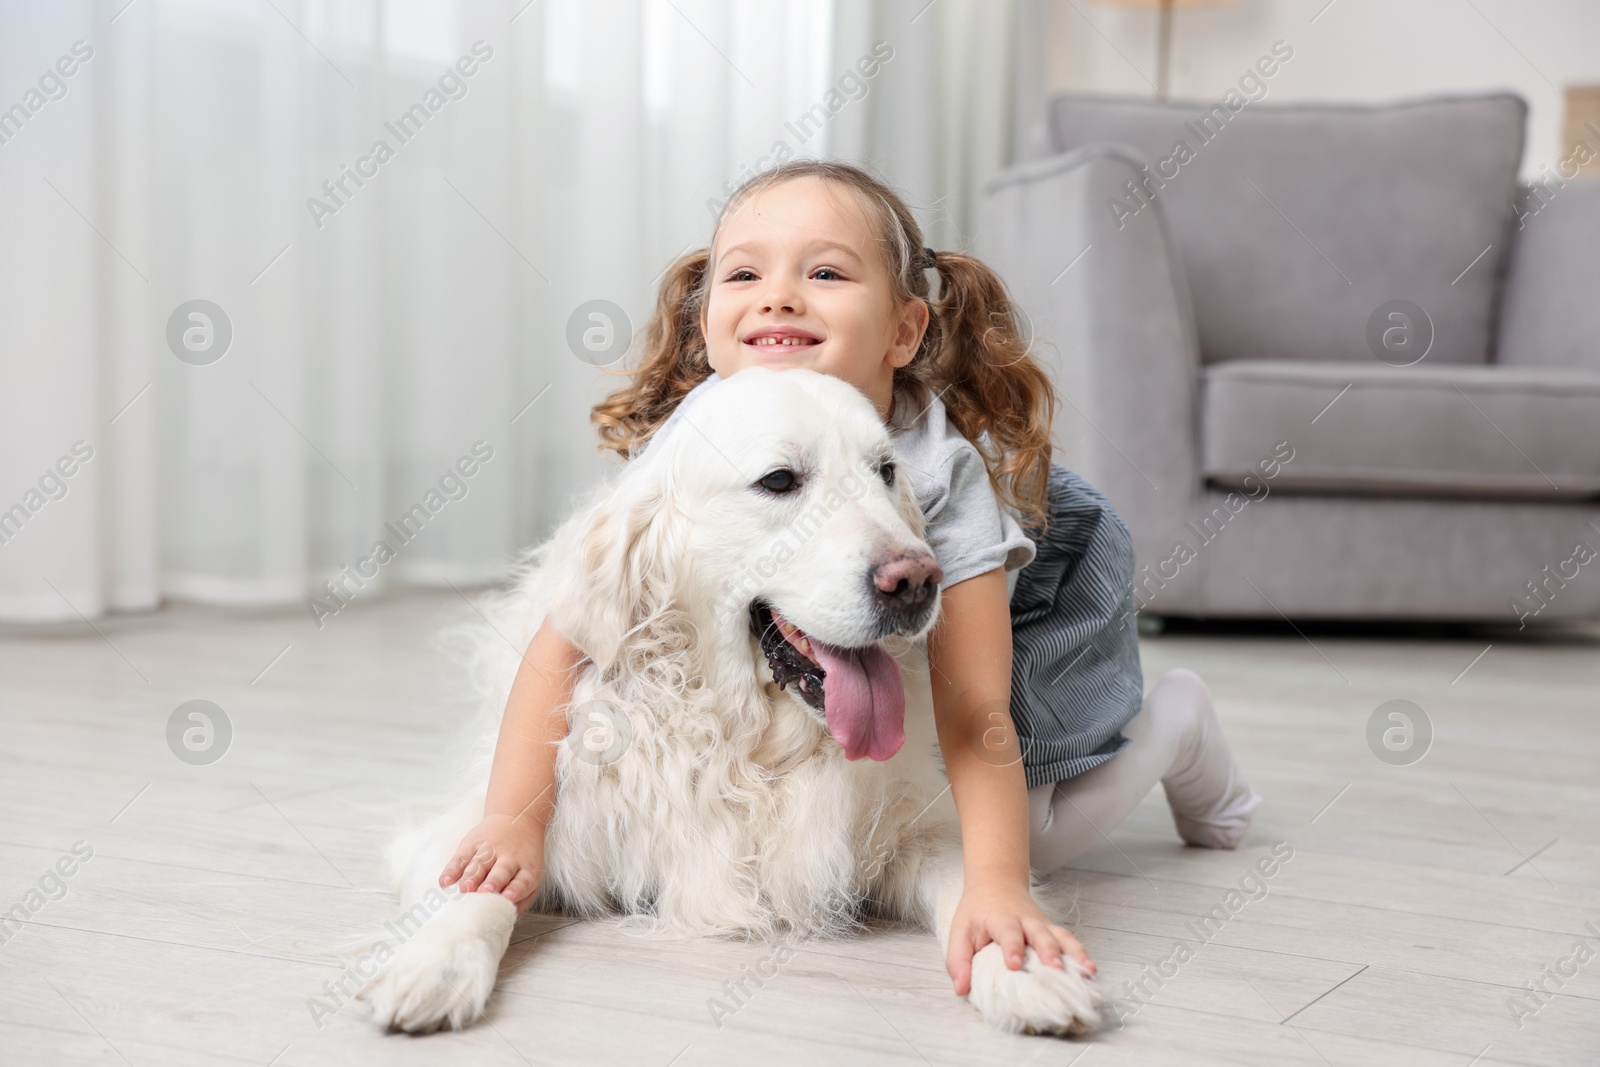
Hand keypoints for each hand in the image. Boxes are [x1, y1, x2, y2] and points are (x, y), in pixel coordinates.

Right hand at [439, 813, 544, 910]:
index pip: (522, 881)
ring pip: (479, 865)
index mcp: (526, 869)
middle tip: (485, 892)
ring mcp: (490, 850)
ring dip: (471, 877)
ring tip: (465, 888)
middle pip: (500, 873)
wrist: (518, 818)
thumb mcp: (531, 874)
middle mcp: (509, 859)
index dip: (516, 889)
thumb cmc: (523, 858)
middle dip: (492, 883)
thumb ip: (522, 898)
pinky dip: (452, 870)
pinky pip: (461, 858)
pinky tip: (445, 881)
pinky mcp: (473, 844)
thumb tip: (506, 921)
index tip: (508, 898)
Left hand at [945, 877, 1096, 995]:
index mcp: (1001, 919)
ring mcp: (1042, 925)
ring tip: (1086, 971)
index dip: (1011, 947)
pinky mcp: (1052, 930)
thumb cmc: (977, 912)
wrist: (997, 883)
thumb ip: (958, 961)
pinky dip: (1081, 954)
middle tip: (1055, 969)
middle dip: (1048, 952)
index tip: (1014, 964)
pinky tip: (1090, 969)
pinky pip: (1069, 940)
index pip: (1008, 932)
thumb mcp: (960, 932)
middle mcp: (1026, 920)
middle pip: (1040, 934)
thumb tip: (961, 989)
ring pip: (1061, 936)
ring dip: (1074, 953)